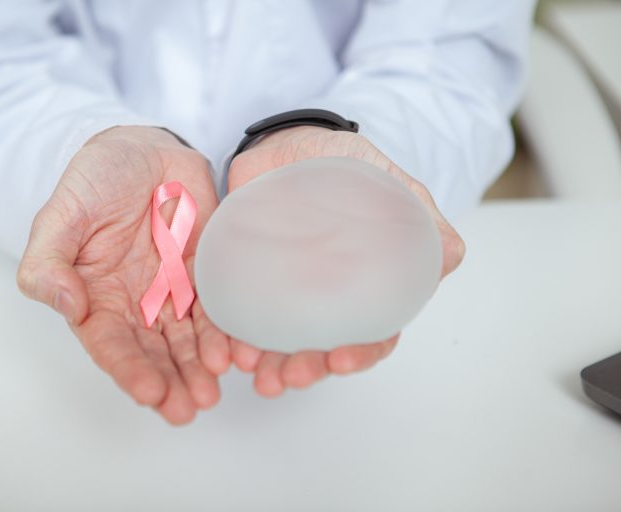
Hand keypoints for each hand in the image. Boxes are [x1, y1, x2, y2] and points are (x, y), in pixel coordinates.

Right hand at [17, 126, 229, 424]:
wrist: (140, 148)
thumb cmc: (93, 180)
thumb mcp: (59, 216)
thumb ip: (49, 262)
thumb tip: (65, 304)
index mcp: (97, 297)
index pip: (111, 344)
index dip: (130, 370)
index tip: (151, 393)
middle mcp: (136, 303)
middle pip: (154, 352)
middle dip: (172, 382)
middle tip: (190, 407)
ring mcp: (173, 289)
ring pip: (188, 339)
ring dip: (201, 367)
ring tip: (215, 389)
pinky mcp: (205, 273)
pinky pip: (218, 307)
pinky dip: (228, 332)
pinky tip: (239, 352)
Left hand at [227, 126, 464, 396]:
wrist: (293, 139)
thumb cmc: (350, 165)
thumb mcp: (393, 187)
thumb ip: (422, 220)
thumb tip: (449, 255)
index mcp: (364, 287)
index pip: (370, 334)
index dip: (360, 353)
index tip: (340, 360)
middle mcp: (323, 296)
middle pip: (320, 347)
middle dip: (306, 368)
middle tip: (290, 376)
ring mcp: (282, 288)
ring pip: (277, 338)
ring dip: (268, 362)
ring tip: (253, 371)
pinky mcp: (244, 273)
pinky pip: (237, 308)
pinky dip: (233, 331)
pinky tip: (229, 345)